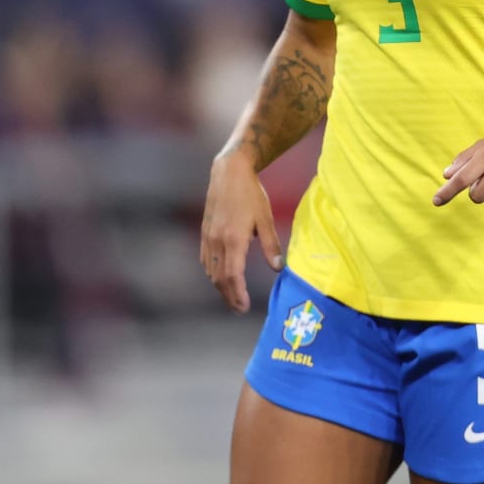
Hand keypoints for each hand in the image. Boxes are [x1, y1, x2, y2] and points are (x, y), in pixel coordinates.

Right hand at [200, 149, 283, 312]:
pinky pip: (205, 260)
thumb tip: (278, 268)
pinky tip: (219, 278)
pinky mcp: (204, 232)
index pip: (233, 276)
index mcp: (234, 239)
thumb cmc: (251, 194)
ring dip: (220, 287)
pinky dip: (212, 273)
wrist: (229, 173)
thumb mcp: (266, 219)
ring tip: (232, 298)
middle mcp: (217, 241)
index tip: (244, 307)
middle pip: (219, 278)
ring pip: (210, 271)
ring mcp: (208, 237)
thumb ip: (271, 245)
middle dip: (229, 297)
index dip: (238, 294)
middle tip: (239, 309)